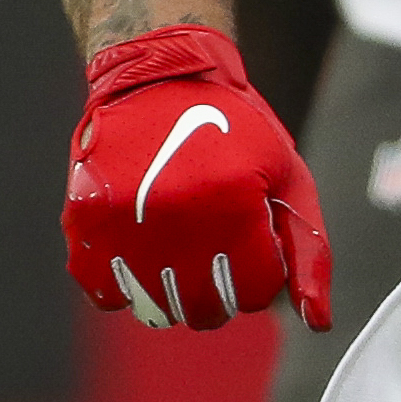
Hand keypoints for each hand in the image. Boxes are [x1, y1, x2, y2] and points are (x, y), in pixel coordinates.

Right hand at [62, 24, 330, 331]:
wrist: (164, 78)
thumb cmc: (239, 133)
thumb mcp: (289, 181)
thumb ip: (308, 255)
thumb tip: (316, 323)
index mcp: (234, 207)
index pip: (254, 294)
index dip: (260, 277)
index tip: (252, 247)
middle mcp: (176, 220)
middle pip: (205, 310)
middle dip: (220, 294)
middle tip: (217, 257)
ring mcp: (124, 224)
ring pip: (154, 309)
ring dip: (172, 295)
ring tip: (180, 251)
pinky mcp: (84, 222)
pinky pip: (103, 292)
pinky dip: (123, 287)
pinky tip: (141, 255)